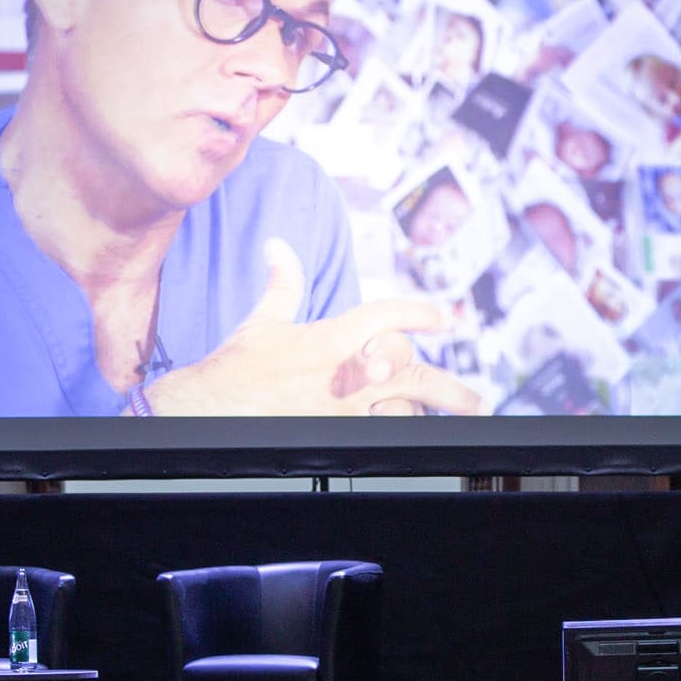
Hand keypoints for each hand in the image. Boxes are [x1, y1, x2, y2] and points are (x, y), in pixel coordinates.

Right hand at [145, 239, 488, 416]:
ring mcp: (342, 406)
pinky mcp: (335, 433)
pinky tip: (415, 428)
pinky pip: (380, 432)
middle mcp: (343, 371)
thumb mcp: (262, 320)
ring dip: (427, 410)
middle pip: (409, 370)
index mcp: (331, 336)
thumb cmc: (235, 367)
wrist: (209, 409)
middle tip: (471, 396)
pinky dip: (399, 428)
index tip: (443, 317)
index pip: (386, 314)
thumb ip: (283, 283)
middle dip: (447, 385)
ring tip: (455, 415)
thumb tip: (279, 247)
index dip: (419, 312)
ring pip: (402, 407)